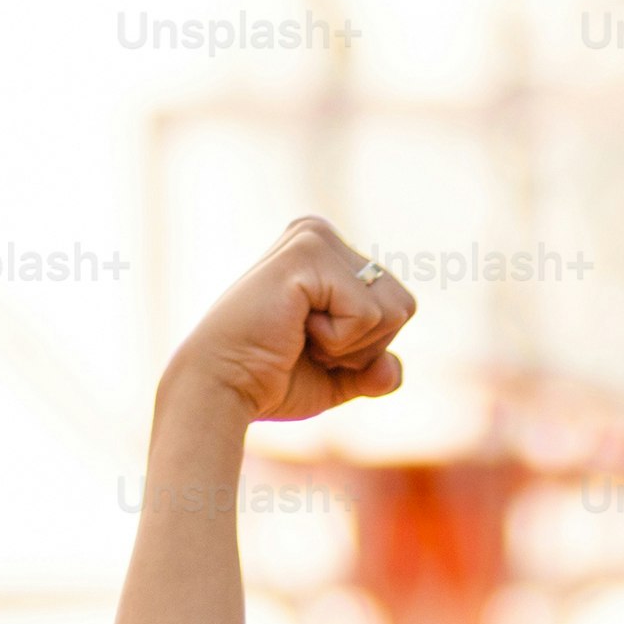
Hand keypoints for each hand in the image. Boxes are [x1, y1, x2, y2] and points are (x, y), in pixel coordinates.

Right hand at [160, 214, 410, 426]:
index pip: (397, 306)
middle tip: (306, 344)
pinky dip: (338, 340)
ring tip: (300, 336)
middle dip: (364, 346)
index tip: (312, 347)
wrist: (222, 390)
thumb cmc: (270, 381)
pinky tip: (295, 329)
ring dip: (351, 344)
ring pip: (393, 308)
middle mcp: (321, 234)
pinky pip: (368, 313)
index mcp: (329, 254)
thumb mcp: (338, 378)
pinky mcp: (308, 252)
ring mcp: (314, 238)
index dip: (366, 348)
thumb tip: (391, 370)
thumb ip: (374, 371)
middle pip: (402, 305)